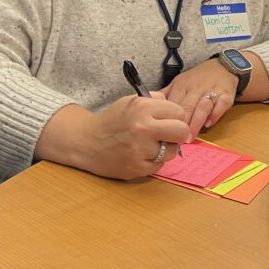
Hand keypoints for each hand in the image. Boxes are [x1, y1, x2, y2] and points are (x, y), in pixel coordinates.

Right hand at [70, 95, 189, 179]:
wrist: (86, 142)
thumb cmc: (113, 120)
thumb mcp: (132, 101)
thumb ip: (156, 100)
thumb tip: (178, 109)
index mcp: (142, 108)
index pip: (179, 112)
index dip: (176, 115)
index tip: (170, 119)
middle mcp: (142, 128)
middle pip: (181, 131)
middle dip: (178, 132)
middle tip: (170, 133)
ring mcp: (139, 150)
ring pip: (173, 151)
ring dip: (167, 148)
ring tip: (153, 144)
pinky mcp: (136, 168)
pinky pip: (159, 165)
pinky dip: (154, 160)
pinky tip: (143, 154)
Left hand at [160, 59, 237, 142]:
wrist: (222, 67)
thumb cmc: (198, 79)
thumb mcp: (179, 82)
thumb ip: (166, 95)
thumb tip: (148, 109)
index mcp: (182, 85)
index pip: (173, 104)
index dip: (168, 119)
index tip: (162, 133)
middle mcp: (196, 87)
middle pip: (187, 107)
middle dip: (181, 124)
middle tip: (175, 141)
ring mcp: (212, 91)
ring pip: (203, 107)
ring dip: (196, 123)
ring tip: (190, 137)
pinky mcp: (226, 95)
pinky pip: (220, 106)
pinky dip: (215, 115)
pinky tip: (209, 124)